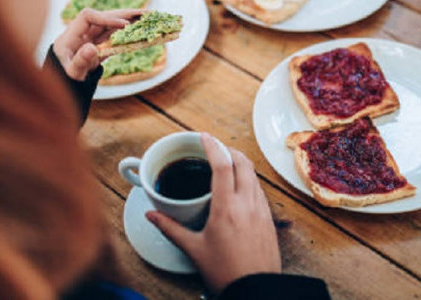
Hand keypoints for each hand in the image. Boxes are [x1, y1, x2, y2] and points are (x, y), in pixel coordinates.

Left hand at [52, 8, 142, 79]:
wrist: (57, 95)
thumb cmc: (61, 83)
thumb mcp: (70, 75)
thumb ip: (79, 62)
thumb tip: (91, 48)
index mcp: (69, 37)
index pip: (88, 17)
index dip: (107, 18)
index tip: (124, 25)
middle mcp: (79, 37)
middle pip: (102, 18)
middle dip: (123, 15)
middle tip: (144, 14)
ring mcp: (88, 43)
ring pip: (109, 28)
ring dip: (127, 24)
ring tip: (146, 20)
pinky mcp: (95, 52)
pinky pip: (111, 40)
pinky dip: (124, 37)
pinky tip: (137, 34)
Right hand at [146, 133, 280, 292]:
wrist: (256, 291)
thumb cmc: (224, 273)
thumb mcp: (193, 249)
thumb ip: (170, 228)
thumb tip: (151, 216)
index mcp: (226, 207)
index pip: (222, 164)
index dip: (213, 145)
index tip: (204, 136)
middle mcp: (247, 203)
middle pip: (242, 162)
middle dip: (229, 149)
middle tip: (215, 147)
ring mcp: (261, 210)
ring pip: (254, 175)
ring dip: (241, 163)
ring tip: (227, 164)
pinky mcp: (269, 219)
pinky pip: (260, 190)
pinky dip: (249, 180)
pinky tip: (240, 189)